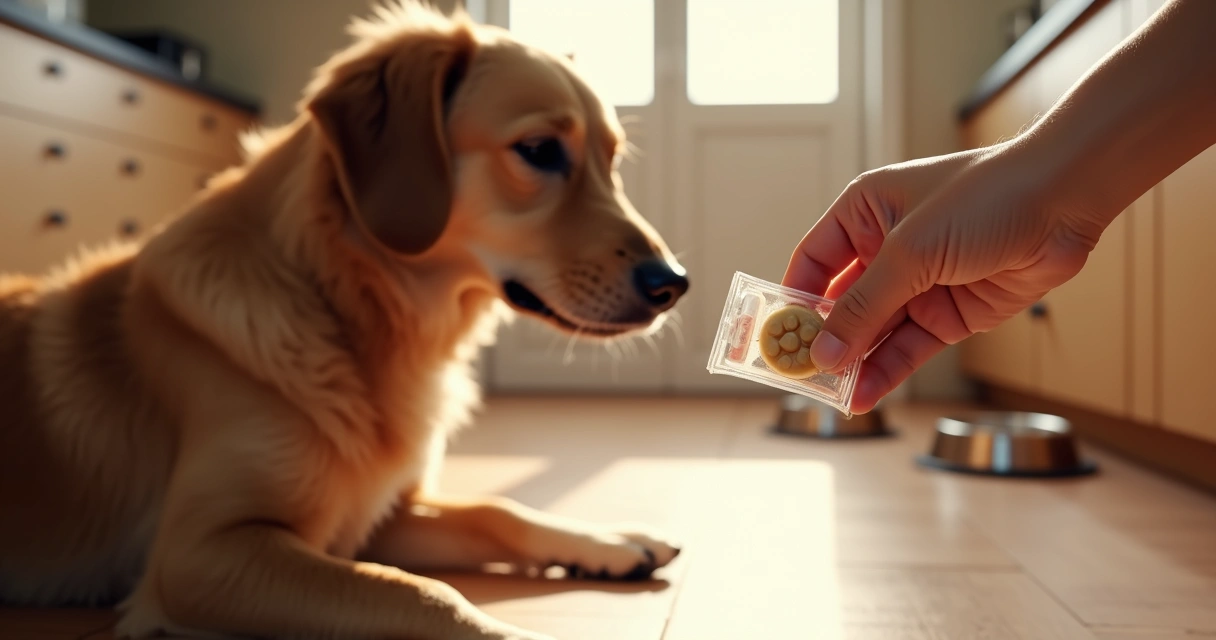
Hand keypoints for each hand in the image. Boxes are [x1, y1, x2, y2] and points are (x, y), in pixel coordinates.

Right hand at [782, 143, 1103, 412]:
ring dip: (852, 364)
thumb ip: (862, 307)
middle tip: (799, 377)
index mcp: (864, 213)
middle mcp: (886, 249)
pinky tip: (862, 395)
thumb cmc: (983, 199)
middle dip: (822, 341)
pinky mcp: (948, 315)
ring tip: (828, 396)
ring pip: (872, 333)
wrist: (1064, 202)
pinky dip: (885, 372)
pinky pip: (906, 349)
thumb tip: (823, 351)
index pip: (812, 263)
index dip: (792, 299)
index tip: (774, 337)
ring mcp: (918, 285)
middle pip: (839, 305)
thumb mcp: (909, 252)